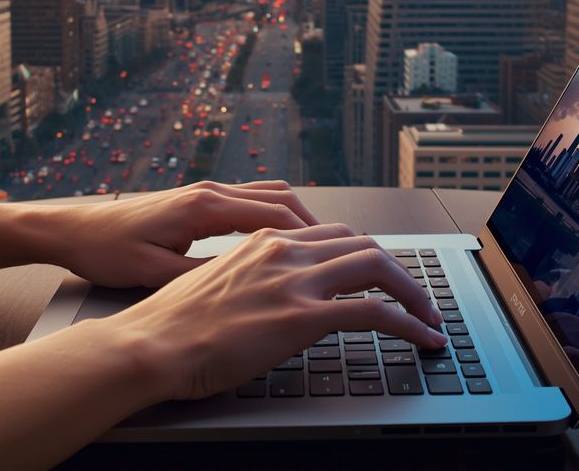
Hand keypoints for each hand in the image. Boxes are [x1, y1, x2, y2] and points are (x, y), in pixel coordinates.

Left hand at [48, 180, 319, 288]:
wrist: (73, 230)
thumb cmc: (106, 252)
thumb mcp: (154, 273)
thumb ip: (200, 278)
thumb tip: (243, 288)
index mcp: (202, 206)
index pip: (273, 213)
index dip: (310, 236)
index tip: (338, 256)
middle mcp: (209, 192)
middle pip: (280, 198)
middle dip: (316, 225)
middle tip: (343, 252)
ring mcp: (204, 193)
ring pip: (268, 196)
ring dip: (297, 218)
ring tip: (321, 248)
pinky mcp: (198, 202)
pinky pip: (250, 203)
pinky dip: (275, 218)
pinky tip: (281, 243)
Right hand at [111, 224, 447, 400]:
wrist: (149, 344)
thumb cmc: (170, 325)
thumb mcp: (215, 284)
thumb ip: (252, 279)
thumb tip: (272, 297)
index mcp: (263, 241)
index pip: (331, 233)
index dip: (364, 254)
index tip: (380, 273)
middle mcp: (283, 250)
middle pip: (363, 244)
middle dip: (398, 270)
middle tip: (415, 295)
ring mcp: (295, 280)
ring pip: (377, 269)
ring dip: (413, 293)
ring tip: (429, 317)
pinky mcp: (302, 316)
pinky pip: (375, 313)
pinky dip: (409, 323)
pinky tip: (422, 338)